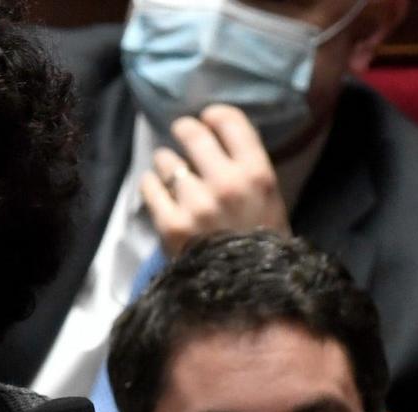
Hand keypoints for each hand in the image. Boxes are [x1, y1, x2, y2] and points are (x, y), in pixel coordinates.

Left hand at [141, 104, 289, 257]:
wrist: (245, 290)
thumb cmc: (260, 242)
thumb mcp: (268, 199)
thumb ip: (247, 166)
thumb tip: (215, 133)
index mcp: (258, 174)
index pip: (230, 122)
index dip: (214, 115)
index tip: (206, 119)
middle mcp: (227, 184)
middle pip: (193, 135)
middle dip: (184, 129)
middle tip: (180, 132)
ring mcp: (196, 205)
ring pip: (166, 160)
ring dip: (165, 161)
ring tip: (169, 170)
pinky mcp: (170, 224)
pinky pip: (149, 187)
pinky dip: (149, 184)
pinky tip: (155, 187)